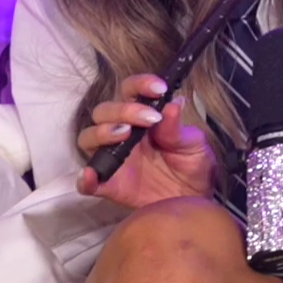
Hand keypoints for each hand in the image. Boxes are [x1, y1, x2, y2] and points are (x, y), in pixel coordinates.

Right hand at [75, 74, 215, 209]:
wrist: (196, 198)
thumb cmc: (193, 165)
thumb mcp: (193, 144)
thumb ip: (178, 128)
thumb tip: (173, 103)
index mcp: (143, 117)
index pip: (130, 92)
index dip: (140, 85)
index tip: (159, 88)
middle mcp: (123, 134)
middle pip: (104, 112)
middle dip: (123, 110)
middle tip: (148, 118)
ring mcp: (114, 159)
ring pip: (89, 138)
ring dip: (102, 132)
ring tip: (125, 134)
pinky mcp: (111, 185)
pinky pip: (89, 183)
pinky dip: (86, 178)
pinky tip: (92, 175)